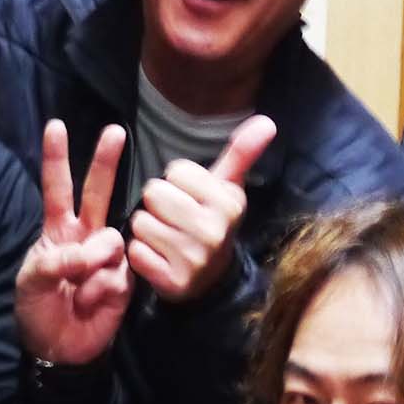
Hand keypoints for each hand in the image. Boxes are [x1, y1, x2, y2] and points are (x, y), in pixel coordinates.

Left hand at [15, 121, 132, 365]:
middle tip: (115, 132)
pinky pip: (119, 274)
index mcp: (57, 231)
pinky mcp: (125, 279)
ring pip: (112, 241)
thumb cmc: (38, 312)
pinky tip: (92, 305)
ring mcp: (108, 257)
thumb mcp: (31, 284)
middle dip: (105, 161)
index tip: (56, 126)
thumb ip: (56, 262)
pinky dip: (102, 291)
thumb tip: (89, 254)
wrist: (61, 350)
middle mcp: (85, 236)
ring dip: (93, 267)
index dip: (56, 159)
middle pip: (97, 192)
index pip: (57, 189)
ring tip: (78, 294)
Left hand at [128, 114, 273, 302]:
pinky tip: (158, 258)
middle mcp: (214, 231)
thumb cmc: (211, 221)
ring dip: (146, 230)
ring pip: (141, 222)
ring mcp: (194, 259)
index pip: (176, 171)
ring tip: (166, 238)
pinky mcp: (173, 282)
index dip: (176, 182)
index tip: (190, 198)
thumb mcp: (227, 187)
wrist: (211, 280)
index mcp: (228, 203)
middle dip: (157, 204)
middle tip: (174, 219)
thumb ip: (241, 153)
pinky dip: (140, 255)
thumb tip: (267, 121)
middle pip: (154, 193)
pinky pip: (136, 252)